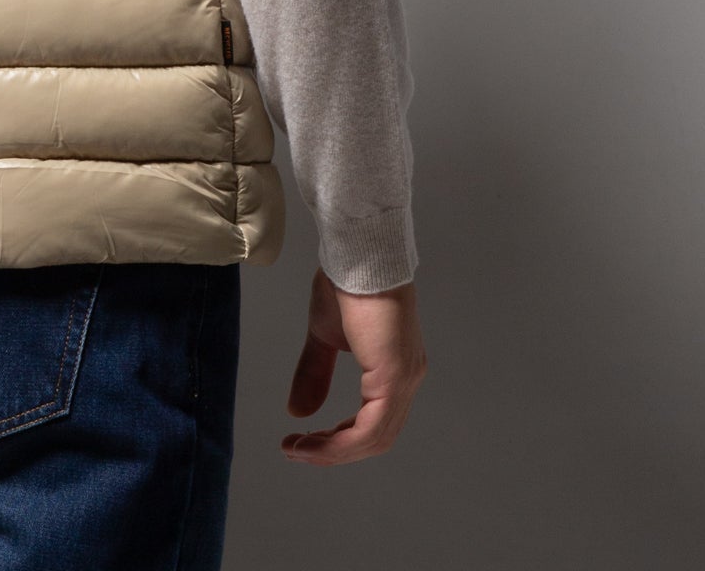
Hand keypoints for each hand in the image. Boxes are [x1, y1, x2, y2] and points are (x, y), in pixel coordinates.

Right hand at [281, 265, 427, 465]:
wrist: (357, 252)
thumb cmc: (346, 282)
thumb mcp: (323, 336)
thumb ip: (315, 373)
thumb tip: (298, 412)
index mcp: (394, 369)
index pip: (373, 421)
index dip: (339, 439)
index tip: (304, 442)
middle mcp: (407, 379)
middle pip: (375, 437)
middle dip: (332, 450)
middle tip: (297, 450)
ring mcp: (404, 379)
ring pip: (374, 439)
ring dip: (333, 452)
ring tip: (298, 449)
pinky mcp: (394, 377)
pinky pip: (371, 428)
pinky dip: (341, 443)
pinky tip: (313, 441)